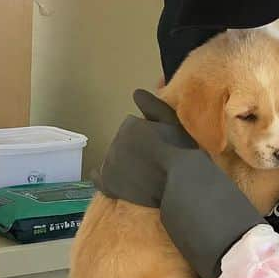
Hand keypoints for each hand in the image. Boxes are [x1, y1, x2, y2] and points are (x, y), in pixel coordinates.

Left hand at [95, 90, 197, 207]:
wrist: (179, 182)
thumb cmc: (180, 150)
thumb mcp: (171, 121)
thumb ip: (152, 105)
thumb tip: (136, 92)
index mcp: (128, 126)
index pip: (133, 128)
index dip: (146, 135)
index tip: (158, 143)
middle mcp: (115, 142)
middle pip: (123, 144)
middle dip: (135, 148)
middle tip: (153, 158)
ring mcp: (111, 165)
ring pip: (114, 160)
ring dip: (124, 162)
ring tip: (143, 171)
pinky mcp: (110, 185)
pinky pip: (99, 179)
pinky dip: (98, 177)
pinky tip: (98, 174)